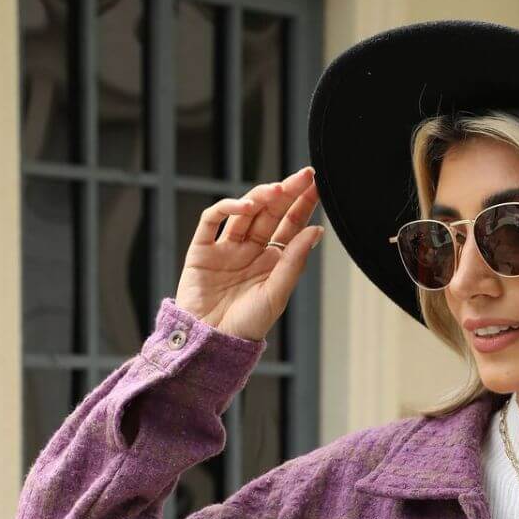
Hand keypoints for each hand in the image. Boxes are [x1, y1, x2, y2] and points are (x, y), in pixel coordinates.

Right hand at [174, 164, 323, 341]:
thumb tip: (316, 231)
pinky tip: (246, 205)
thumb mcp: (277, 294)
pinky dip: (227, 207)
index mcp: (271, 261)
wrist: (212, 342)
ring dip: (260, 197)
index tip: (316, 185)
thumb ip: (294, 262)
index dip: (302, 204)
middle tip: (304, 176)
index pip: (289, 225)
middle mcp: (250, 250)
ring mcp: (226, 247)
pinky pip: (212, 220)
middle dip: (287, 193)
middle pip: (270, 213)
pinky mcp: (202, 249)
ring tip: (276, 190)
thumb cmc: (246, 326)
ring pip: (244, 212)